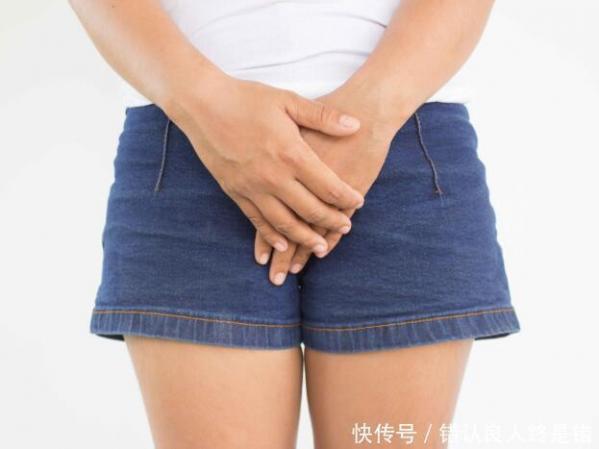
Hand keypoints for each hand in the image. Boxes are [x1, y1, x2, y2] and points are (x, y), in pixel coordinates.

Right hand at [172, 72, 365, 253]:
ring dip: (305, 238)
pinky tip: (283, 244)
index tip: (358, 203)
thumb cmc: (246, 99)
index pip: (328, 186)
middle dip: (331, 222)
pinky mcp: (235, 193)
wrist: (202, 104)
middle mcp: (274, 177)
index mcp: (292, 154)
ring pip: (285, 224)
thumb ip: (323, 116)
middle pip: (311, 210)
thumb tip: (356, 125)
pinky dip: (272, 236)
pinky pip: (257, 222)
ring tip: (320, 248)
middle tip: (346, 228)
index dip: (347, 198)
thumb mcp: (288, 100)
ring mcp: (252, 188)